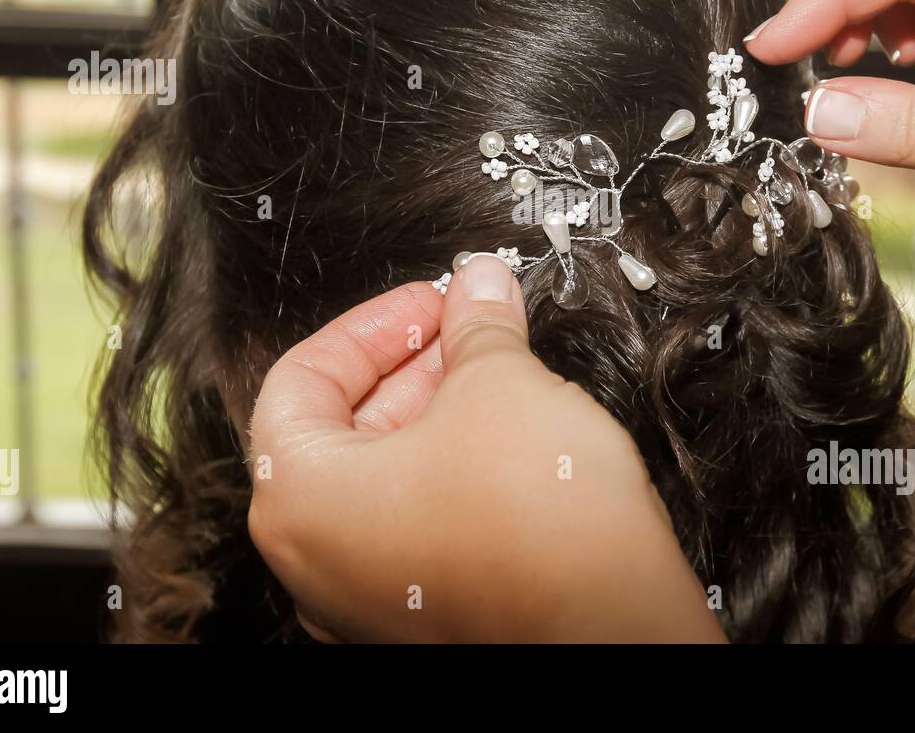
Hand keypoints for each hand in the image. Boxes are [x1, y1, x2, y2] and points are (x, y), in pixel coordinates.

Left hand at [247, 253, 725, 642]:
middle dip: (416, 368)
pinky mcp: (426, 620)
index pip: (303, 379)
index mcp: (300, 500)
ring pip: (388, 483)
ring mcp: (368, 601)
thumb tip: (478, 289)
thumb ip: (477, 325)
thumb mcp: (502, 383)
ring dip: (439, 419)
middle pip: (345, 431)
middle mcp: (318, 564)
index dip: (373, 326)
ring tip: (501, 379)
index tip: (426, 304)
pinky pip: (421, 529)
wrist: (615, 625)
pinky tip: (511, 444)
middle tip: (470, 330)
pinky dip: (453, 477)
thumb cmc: (538, 534)